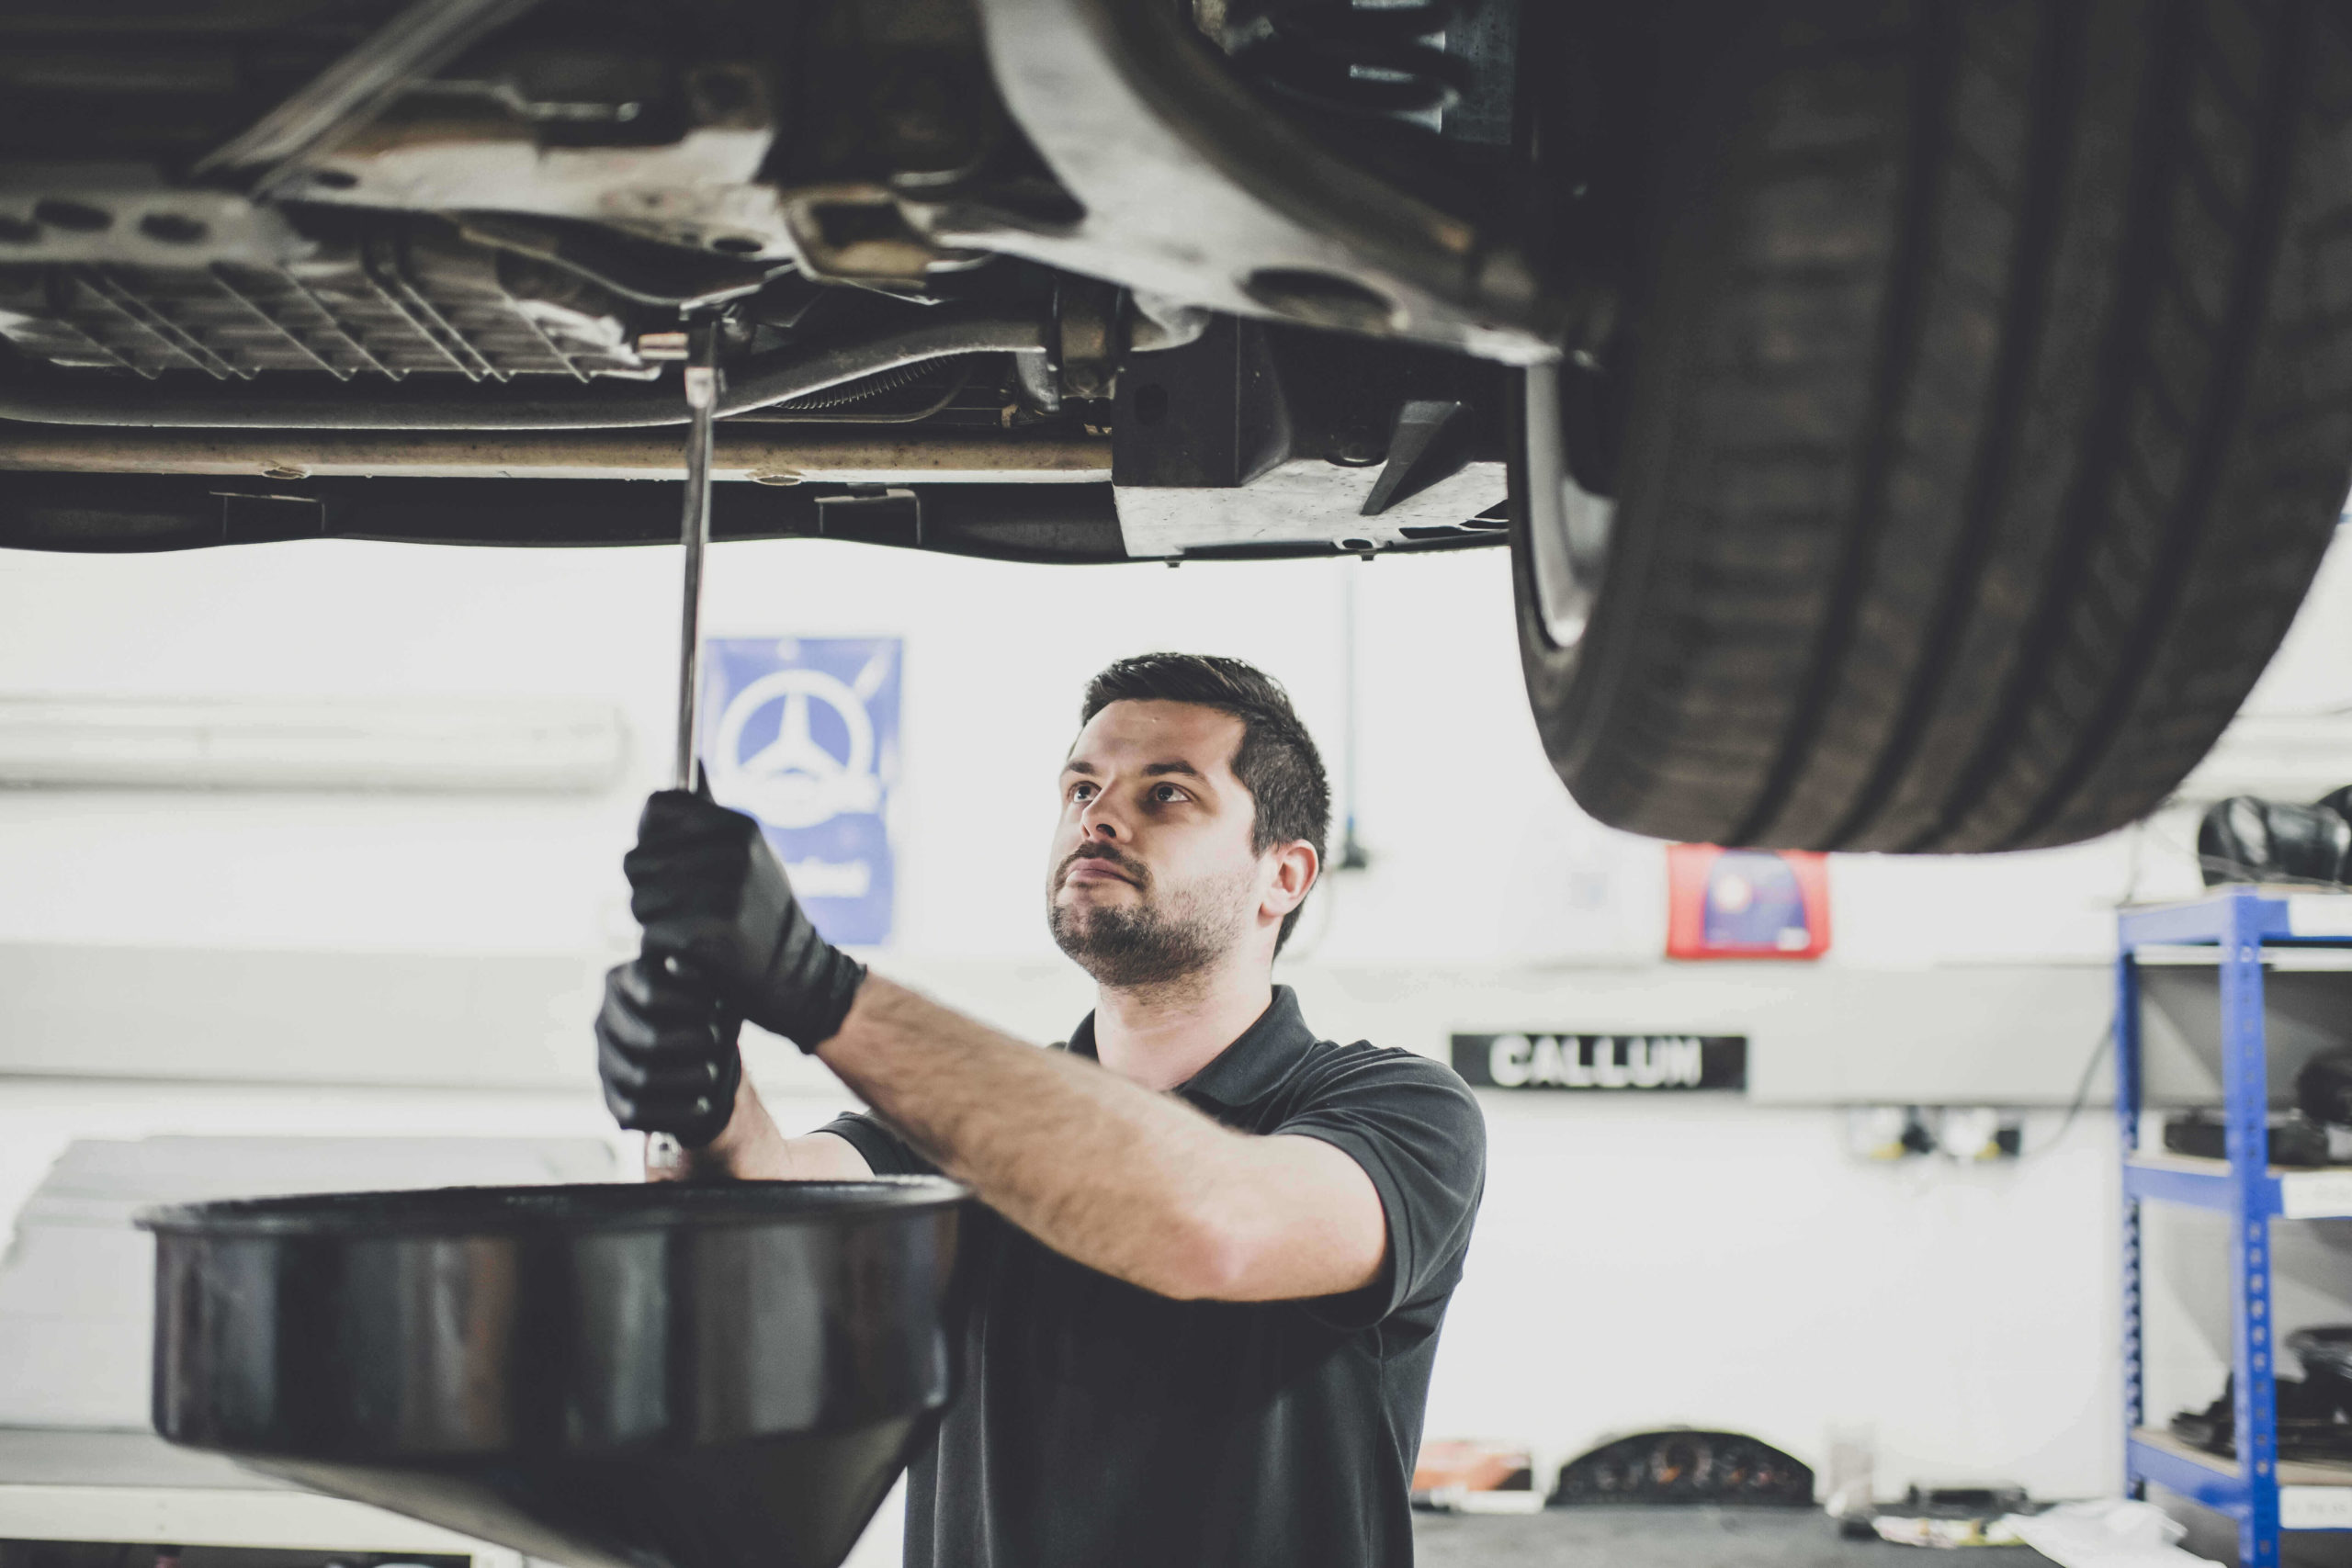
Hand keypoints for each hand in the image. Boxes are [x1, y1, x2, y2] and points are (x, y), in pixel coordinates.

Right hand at [596, 955, 742, 1146]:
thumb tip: (676, 964)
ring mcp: (604, 1061)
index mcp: (619, 982)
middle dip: (686, 1042)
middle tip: (717, 1042)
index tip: (717, 1006)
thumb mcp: (705, 981)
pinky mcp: (612, 1098)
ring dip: (683, 1078)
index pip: (648, 993)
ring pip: (637, 1077)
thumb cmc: (704, 1004)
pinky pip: (634, 1112)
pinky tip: (703, 1107)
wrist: (701, 1046)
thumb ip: (694, 970)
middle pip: (642, 1039)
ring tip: (713, 1074)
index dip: (684, 1002)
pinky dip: (673, 1113)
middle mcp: (603, 1021)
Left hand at [622, 788, 865, 1051]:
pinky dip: (664, 948)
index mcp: (739, 825)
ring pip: (639, 899)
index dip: (651, 838)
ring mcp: (726, 890)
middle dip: (647, 888)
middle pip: (637, 858)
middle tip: (681, 908)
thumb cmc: (759, 914)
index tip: (668, 863)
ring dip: (653, 922)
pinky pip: (653, 933)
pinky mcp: (714, 931)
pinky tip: (693, 952)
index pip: (657, 807)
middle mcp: (735, 851)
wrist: (797, 976)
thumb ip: (711, 816)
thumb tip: (690, 762)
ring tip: (688, 929)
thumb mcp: (748, 854)